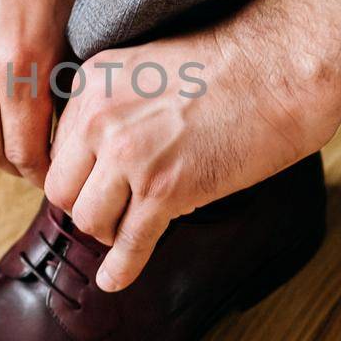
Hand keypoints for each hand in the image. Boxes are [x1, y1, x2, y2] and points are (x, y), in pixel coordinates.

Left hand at [44, 0, 340, 289]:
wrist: (282, 66)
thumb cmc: (231, 61)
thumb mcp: (147, 64)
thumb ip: (115, 102)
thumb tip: (100, 150)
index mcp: (92, 83)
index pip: (59, 148)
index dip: (78, 173)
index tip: (92, 186)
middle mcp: (99, 119)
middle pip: (62, 189)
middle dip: (84, 206)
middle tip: (110, 211)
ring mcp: (130, 157)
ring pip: (89, 220)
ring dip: (108, 231)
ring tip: (129, 229)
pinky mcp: (165, 190)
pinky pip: (130, 244)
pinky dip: (120, 268)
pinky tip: (114, 279)